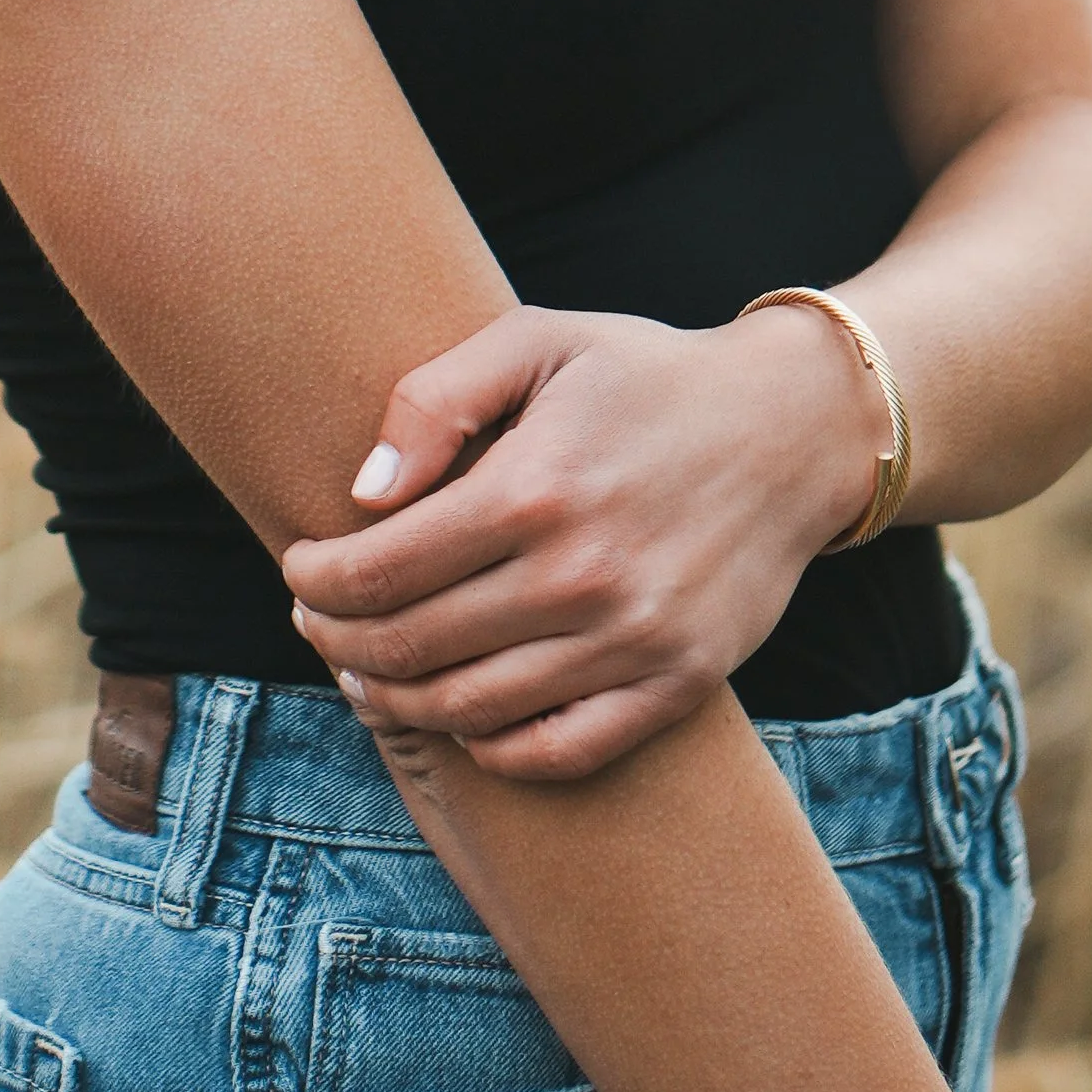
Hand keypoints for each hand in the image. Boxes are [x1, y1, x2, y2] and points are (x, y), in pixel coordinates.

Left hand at [280, 299, 890, 779]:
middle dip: (341, 641)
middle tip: (317, 624)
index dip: (320, 581)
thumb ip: (436, 400)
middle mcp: (584, 575)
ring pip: (474, 711)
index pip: (384, 569)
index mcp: (537, 486)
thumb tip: (362, 494)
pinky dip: (494, 749)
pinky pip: (560, 751)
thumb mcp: (538, 340)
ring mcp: (635, 640)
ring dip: (399, 700)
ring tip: (368, 672)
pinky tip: (462, 717)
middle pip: (414, 647)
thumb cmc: (645, 376)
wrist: (792, 428)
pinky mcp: (678, 685)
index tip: (299, 571)